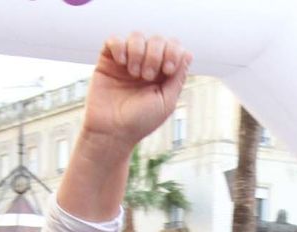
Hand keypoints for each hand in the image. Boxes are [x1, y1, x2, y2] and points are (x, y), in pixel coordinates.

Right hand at [81, 34, 192, 152]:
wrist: (111, 131)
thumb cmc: (140, 122)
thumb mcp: (166, 102)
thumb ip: (177, 78)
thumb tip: (188, 53)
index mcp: (162, 73)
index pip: (173, 47)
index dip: (173, 52)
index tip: (168, 70)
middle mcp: (146, 64)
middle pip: (157, 39)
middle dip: (155, 54)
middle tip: (147, 76)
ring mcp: (127, 61)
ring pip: (136, 36)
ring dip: (138, 52)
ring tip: (133, 73)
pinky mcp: (108, 61)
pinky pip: (114, 40)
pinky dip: (119, 47)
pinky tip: (121, 63)